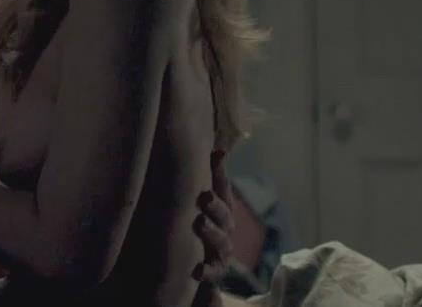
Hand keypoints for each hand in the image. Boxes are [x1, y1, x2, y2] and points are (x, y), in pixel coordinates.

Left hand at [192, 150, 234, 283]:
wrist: (199, 265)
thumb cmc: (200, 225)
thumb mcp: (199, 202)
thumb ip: (207, 178)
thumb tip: (214, 148)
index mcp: (222, 209)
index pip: (223, 188)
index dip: (220, 171)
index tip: (217, 154)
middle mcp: (225, 228)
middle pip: (224, 215)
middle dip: (216, 205)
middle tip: (205, 196)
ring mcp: (221, 251)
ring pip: (221, 242)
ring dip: (212, 232)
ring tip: (200, 223)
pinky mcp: (214, 272)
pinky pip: (212, 273)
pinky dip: (206, 271)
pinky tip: (196, 270)